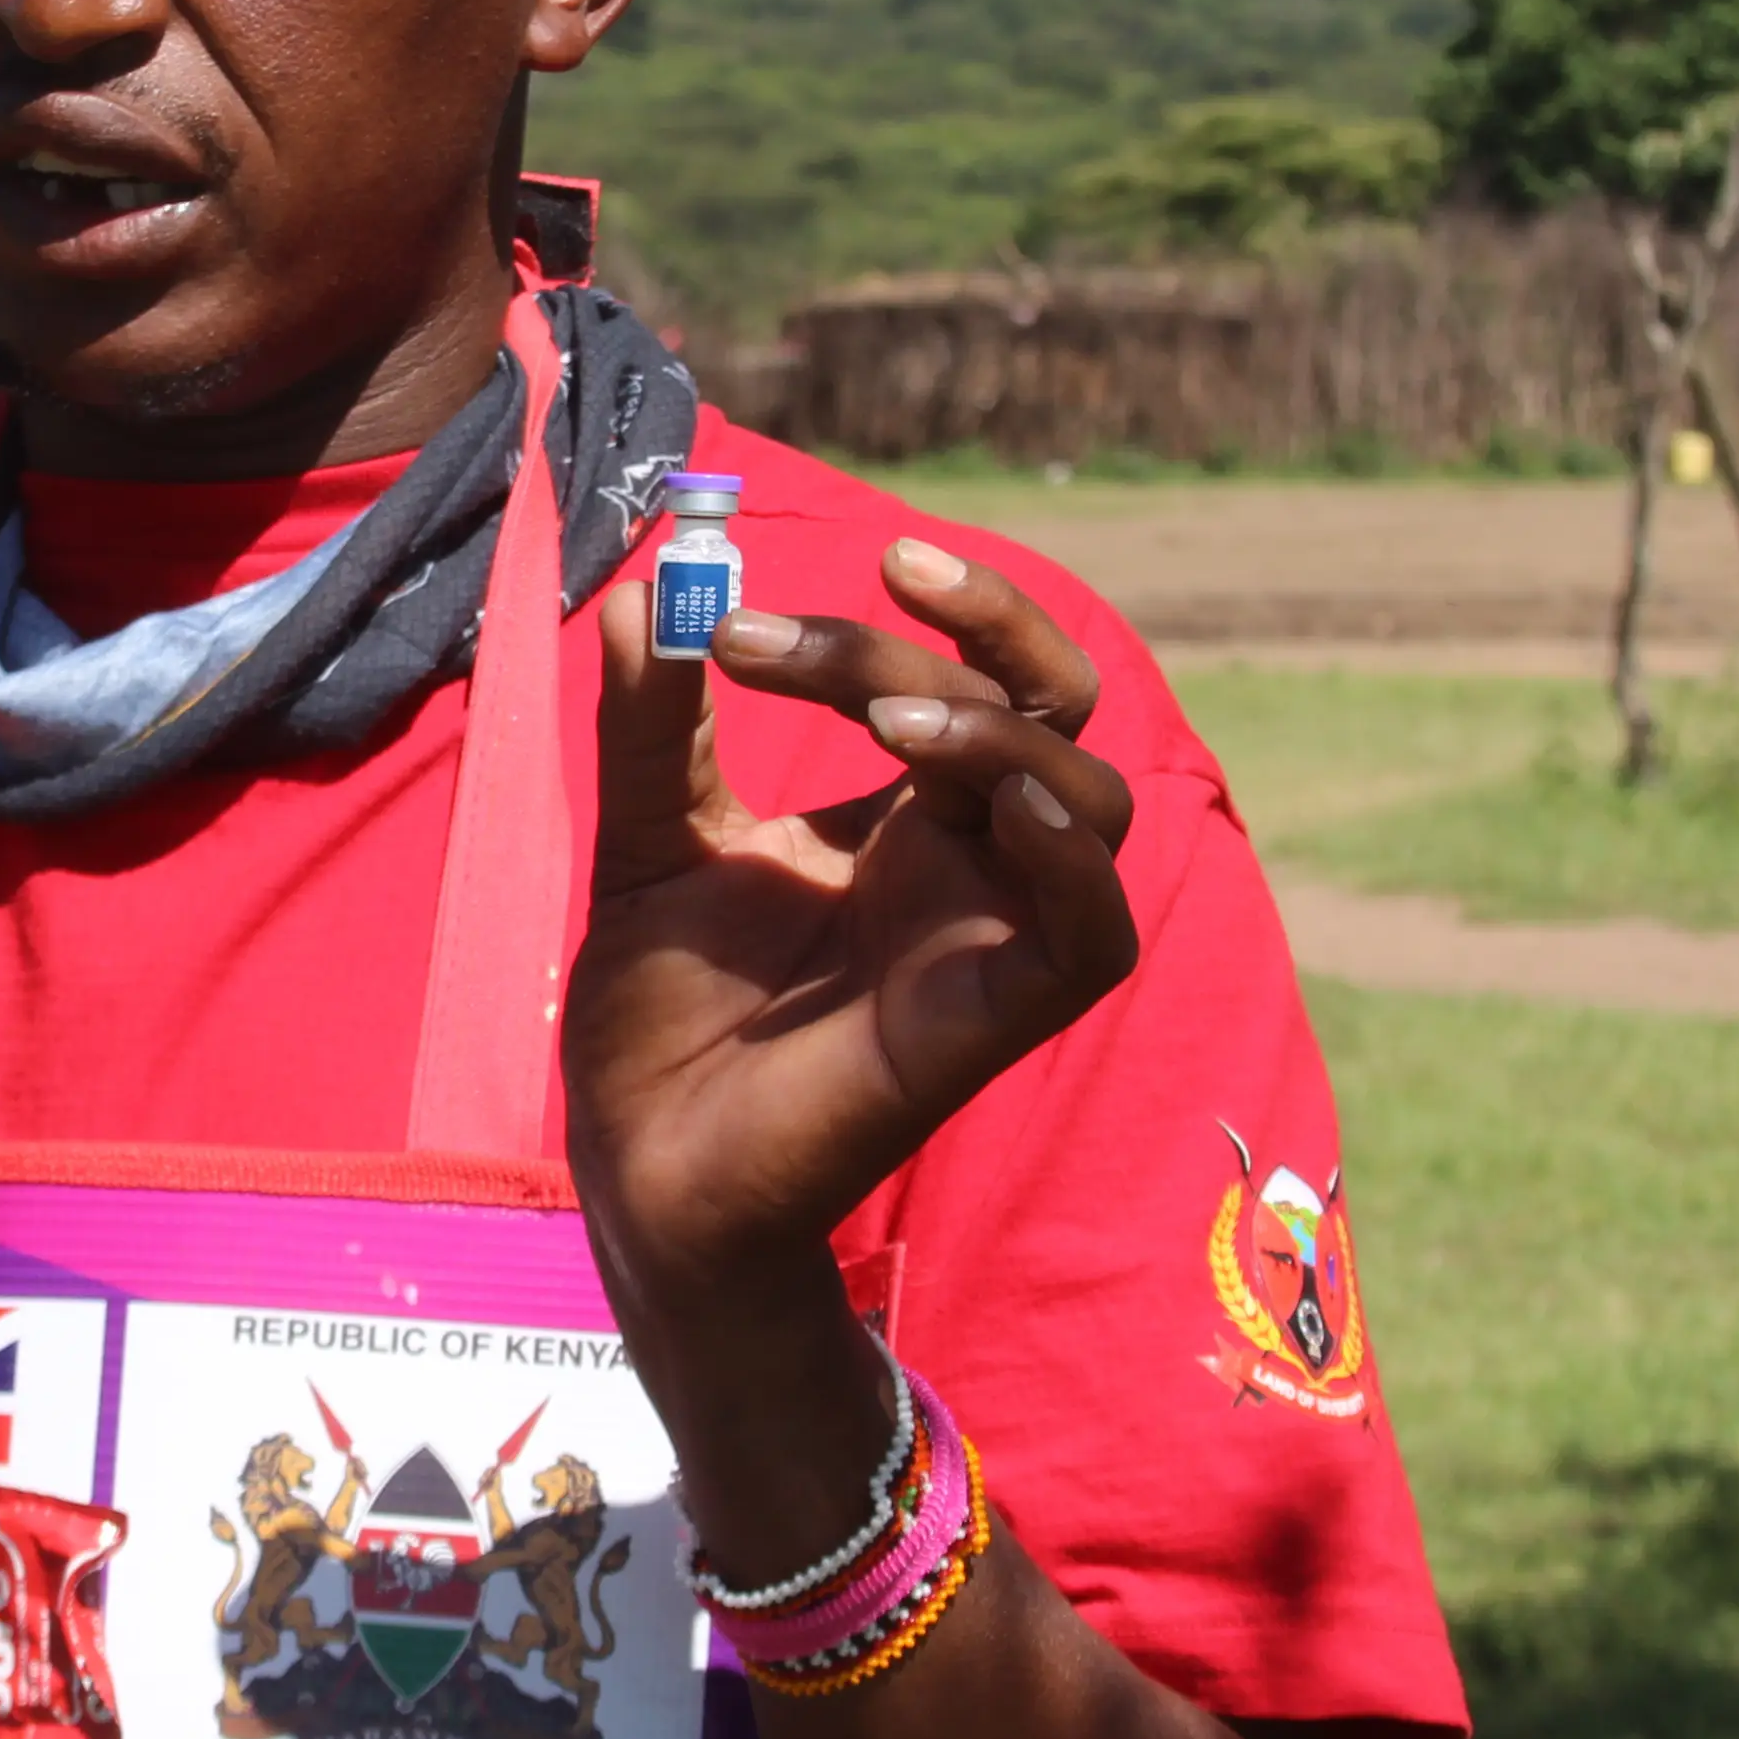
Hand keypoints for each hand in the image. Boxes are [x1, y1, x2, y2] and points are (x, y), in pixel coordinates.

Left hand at [567, 536, 1137, 1292]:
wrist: (643, 1166)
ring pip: (1090, 797)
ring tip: (889, 715)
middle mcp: (966, 865)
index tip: (767, 593)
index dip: (913, 612)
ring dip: (1006, 729)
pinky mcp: (998, 1020)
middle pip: (1048, 704)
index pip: (969, 675)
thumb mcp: (649, 841)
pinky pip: (1095, 931)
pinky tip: (1003, 802)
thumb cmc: (660, 1020)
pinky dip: (1070, 856)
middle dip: (984, 625)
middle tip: (889, 572)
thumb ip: (655, 726)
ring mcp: (990, 937)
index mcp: (902, 819)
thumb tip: (643, 593)